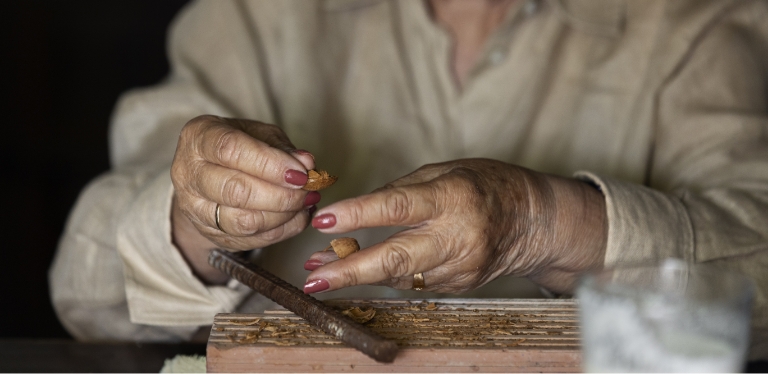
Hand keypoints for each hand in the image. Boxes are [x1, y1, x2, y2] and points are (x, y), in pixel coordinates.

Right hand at [170, 115, 316, 282]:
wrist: (208, 174)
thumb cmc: (237, 147)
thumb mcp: (257, 134)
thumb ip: (281, 147)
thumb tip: (306, 163)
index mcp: (198, 138)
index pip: (231, 150)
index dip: (270, 164)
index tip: (300, 173)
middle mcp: (188, 174)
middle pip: (235, 191)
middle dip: (280, 195)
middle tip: (307, 191)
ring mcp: (194, 209)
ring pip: (243, 222)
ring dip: (283, 216)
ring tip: (305, 203)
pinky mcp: (209, 234)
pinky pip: (250, 240)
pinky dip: (281, 231)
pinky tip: (297, 217)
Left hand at [303, 159, 606, 293]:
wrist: (533, 220)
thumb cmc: (485, 185)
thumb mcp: (444, 172)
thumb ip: (400, 192)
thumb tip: (354, 213)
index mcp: (451, 197)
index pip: (397, 207)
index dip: (358, 215)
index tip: (324, 220)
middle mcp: (457, 235)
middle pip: (395, 259)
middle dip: (349, 271)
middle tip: (313, 278)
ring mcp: (459, 266)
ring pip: (398, 276)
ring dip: (358, 274)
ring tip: (322, 271)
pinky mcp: (459, 284)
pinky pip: (414, 282)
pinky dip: (386, 276)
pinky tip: (364, 268)